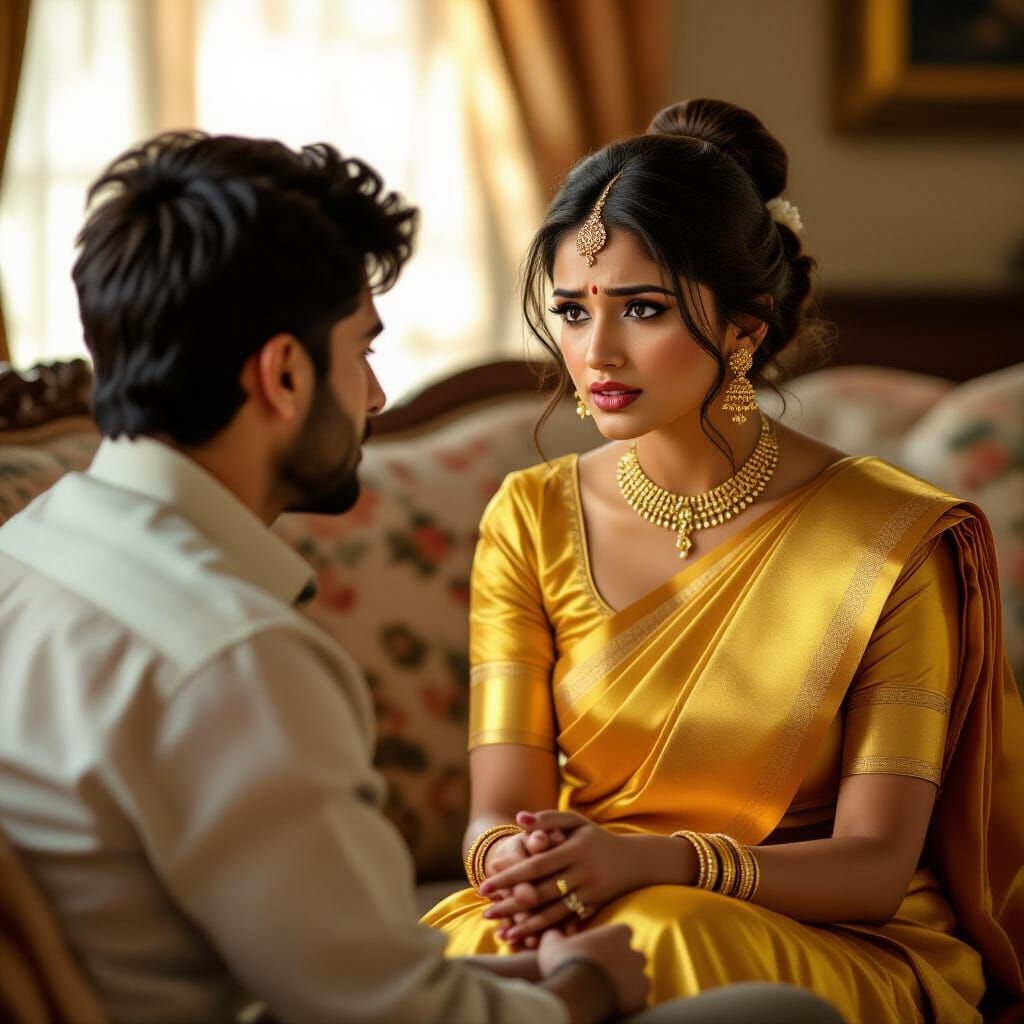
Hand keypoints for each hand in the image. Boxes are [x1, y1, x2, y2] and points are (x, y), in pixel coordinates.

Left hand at [481, 811, 640, 943]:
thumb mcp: (575, 822)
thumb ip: (547, 818)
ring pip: (552, 913)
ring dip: (525, 925)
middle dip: (511, 903)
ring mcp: (589, 893)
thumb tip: (518, 818)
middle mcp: (581, 873)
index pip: (535, 865)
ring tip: (500, 932)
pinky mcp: (594, 908)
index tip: (485, 885)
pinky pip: (566, 922)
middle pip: (540, 892)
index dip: (509, 876)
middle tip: (485, 912)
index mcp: (573, 850)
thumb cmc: (597, 837)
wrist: (636, 861)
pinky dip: (545, 932)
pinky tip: (526, 939)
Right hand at [538, 925, 647, 1018]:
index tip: (603, 948)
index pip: (623, 931)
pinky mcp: (640, 1000)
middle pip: (635, 955)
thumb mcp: (552, 945)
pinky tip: (616, 1006)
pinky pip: (640, 1001)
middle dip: (625, 963)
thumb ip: (556, 936)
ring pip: (640, 979)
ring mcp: (639, 977)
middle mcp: (633, 953)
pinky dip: (631, 1003)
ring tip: (611, 991)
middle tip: (606, 972)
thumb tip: (554, 934)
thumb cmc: (565, 964)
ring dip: (630, 984)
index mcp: (616, 934)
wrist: (577, 994)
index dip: (614, 940)